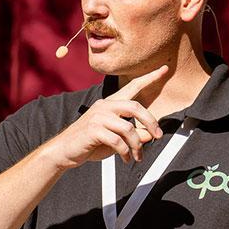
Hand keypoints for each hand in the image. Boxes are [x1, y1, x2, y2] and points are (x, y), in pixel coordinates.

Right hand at [41, 65, 167, 168]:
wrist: (64, 151)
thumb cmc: (90, 143)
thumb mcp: (115, 138)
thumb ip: (132, 135)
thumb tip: (149, 135)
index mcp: (110, 104)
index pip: (132, 86)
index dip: (149, 78)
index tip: (164, 70)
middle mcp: (105, 106)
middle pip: (135, 107)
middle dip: (150, 122)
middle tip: (158, 136)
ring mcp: (98, 117)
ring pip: (128, 128)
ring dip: (137, 145)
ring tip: (137, 156)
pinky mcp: (93, 130)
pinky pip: (118, 141)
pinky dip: (125, 152)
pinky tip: (126, 158)